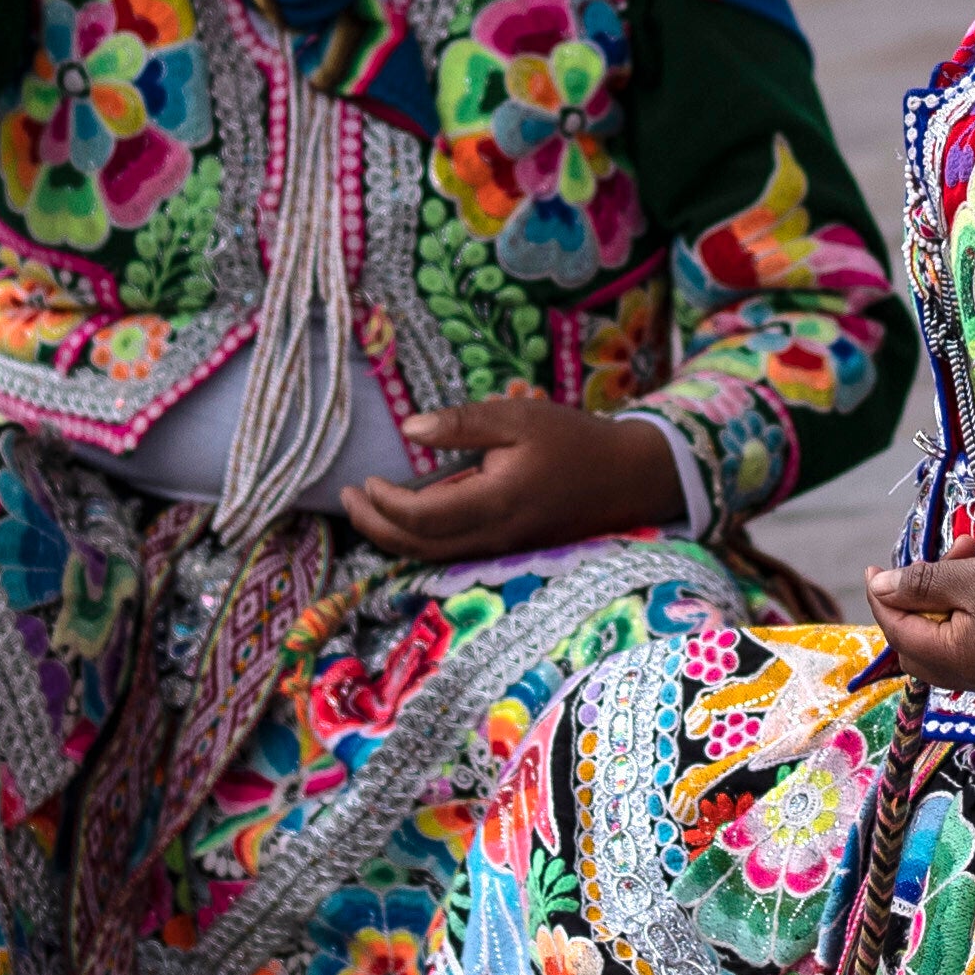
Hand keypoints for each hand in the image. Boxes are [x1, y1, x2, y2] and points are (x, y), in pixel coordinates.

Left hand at [337, 391, 688, 566]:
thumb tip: (411, 428)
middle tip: (347, 500)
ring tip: (366, 510)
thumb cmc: (573, 441)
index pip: (421, 517)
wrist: (627, 478)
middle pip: (418, 548)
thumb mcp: (519, 416)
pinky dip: (419, 542)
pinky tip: (406, 520)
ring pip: (432, 558)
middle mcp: (493, 537)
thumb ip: (463, 424)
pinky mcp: (507, 549)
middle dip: (375, 527)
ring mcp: (501, 549)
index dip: (384, 503)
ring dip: (393, 538)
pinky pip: (451, 555)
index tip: (364, 479)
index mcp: (494, 503)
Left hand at [858, 539, 974, 693]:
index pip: (900, 634)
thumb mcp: (970, 577)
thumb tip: (880, 588)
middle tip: (932, 562)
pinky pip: (970, 641)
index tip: (874, 568)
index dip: (882, 600)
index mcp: (959, 663)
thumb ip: (920, 584)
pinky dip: (964, 610)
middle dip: (915, 600)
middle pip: (918, 645)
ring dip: (943, 598)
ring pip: (945, 640)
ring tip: (964, 551)